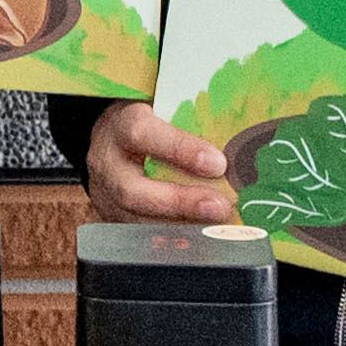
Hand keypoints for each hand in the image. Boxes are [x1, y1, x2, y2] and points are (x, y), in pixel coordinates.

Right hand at [85, 98, 238, 225]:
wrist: (109, 141)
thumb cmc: (147, 120)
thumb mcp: (162, 108)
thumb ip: (191, 120)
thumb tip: (238, 134)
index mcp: (120, 126)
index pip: (144, 134)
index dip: (179, 150)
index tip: (218, 163)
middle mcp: (108, 164)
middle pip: (133, 190)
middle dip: (180, 202)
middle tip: (219, 207)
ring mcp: (106, 197)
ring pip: (136, 220)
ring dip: (181, 227)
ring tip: (217, 227)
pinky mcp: (114, 219)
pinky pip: (143, 234)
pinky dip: (175, 238)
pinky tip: (202, 237)